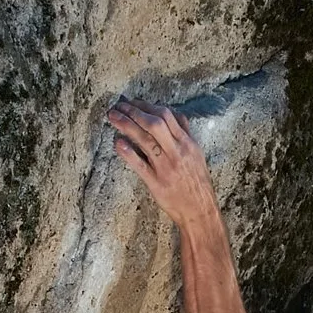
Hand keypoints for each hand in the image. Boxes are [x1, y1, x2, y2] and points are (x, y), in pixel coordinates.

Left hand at [106, 98, 217, 225]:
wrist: (200, 210)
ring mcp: (166, 167)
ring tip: (113, 117)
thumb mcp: (196, 154)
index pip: (166, 116)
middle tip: (118, 105)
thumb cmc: (197, 182)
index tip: (133, 102)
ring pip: (145, 140)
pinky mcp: (157, 184)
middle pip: (154, 123)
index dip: (147, 106)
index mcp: (187, 143)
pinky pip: (140, 166)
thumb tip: (176, 115)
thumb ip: (185, 133)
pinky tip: (118, 143)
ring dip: (127, 125)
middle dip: (134, 111)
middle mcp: (177, 152)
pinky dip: (128, 153)